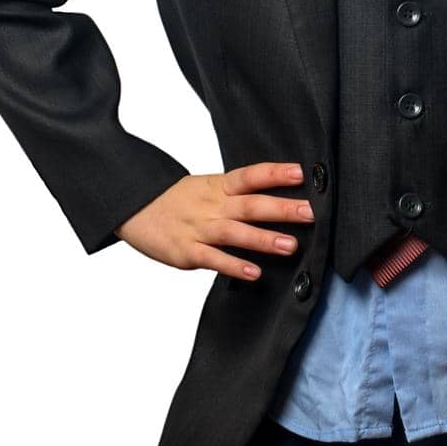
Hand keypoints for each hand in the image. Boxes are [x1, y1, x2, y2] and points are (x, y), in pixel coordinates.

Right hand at [114, 162, 314, 281]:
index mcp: (218, 186)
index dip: (276, 173)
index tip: (302, 173)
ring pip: (235, 232)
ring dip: (264, 239)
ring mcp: (199, 229)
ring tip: (291, 246)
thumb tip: (278, 198)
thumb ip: (238, 195)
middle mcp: (212, 205)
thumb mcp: (208, 188)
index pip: (251, 175)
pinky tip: (254, 272)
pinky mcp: (186, 252)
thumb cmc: (178, 200)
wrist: (134, 207)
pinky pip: (213, 259)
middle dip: (282, 208)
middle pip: (251, 204)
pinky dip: (234, 265)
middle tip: (312, 212)